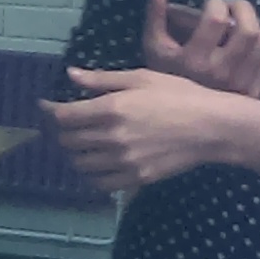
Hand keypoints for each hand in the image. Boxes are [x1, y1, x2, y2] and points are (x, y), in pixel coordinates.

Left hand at [41, 67, 259, 193]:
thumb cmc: (179, 95)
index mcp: (112, 108)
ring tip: (80, 145)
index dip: (50, 112)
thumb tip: (70, 75)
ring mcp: (123, 161)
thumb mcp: (141, 78)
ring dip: (74, 154)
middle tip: (65, 126)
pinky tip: (97, 165)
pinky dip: (92, 175)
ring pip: (80, 164)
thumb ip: (101, 80)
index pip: (64, 117)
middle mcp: (112, 137)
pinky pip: (100, 183)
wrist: (212, 127)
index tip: (46, 108)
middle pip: (68, 141)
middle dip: (61, 132)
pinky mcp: (136, 178)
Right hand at [141, 0, 259, 97]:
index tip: (210, 5)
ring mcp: (240, 84)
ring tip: (240, 27)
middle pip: (249, 29)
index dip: (216, 3)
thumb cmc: (165, 77)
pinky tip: (248, 47)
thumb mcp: (154, 46)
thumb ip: (155, 14)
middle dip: (243, 9)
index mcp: (194, 59)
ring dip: (255, 26)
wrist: (177, 119)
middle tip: (233, 8)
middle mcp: (220, 72)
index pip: (217, 18)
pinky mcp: (253, 92)